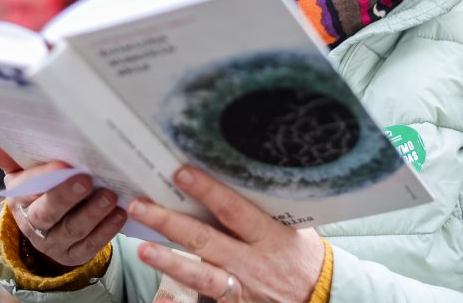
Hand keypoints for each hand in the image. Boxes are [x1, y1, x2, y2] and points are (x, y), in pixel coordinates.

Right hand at [0, 133, 126, 268]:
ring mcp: (56, 242)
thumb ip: (8, 155)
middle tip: (87, 179)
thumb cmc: (39, 190)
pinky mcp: (76, 254)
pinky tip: (119, 214)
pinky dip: (106, 231)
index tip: (62, 164)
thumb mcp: (22, 174)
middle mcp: (35, 223)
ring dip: (92, 213)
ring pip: (73, 229)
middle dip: (67, 196)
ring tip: (110, 196)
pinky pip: (90, 245)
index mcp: (20, 199)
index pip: (27, 189)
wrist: (48, 232)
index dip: (43, 179)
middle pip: (48, 213)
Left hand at [129, 166, 324, 302]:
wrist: (322, 297)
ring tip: (142, 250)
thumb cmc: (304, 254)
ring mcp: (242, 287)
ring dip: (169, 262)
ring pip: (201, 275)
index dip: (207, 192)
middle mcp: (253, 262)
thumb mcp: (294, 225)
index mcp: (270, 236)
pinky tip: (160, 301)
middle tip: (141, 205)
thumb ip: (265, 205)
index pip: (234, 210)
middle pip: (206, 240)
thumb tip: (238, 172)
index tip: (181, 173)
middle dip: (171, 222)